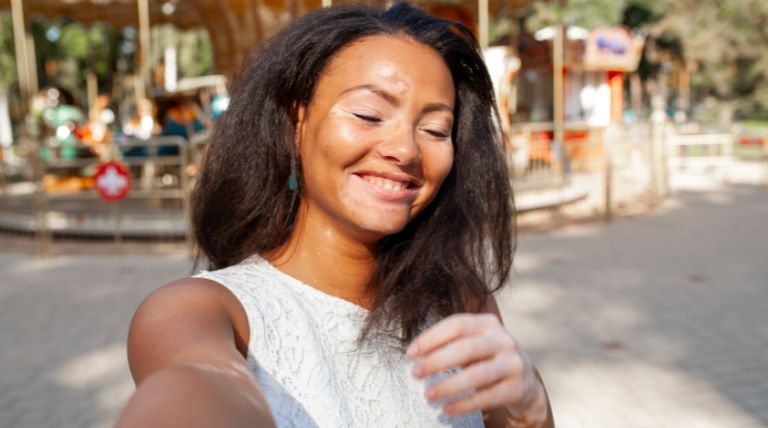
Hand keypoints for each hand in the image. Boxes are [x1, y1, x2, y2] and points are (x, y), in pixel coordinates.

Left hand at [407, 313, 541, 416]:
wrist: (524, 381)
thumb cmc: (486, 358)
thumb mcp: (473, 344)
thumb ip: (450, 343)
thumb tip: (416, 354)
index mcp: (488, 323)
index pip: (456, 324)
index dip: (431, 338)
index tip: (410, 353)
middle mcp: (503, 340)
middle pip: (466, 348)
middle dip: (437, 361)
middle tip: (415, 374)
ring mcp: (513, 364)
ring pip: (478, 374)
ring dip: (449, 386)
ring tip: (428, 395)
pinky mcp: (517, 388)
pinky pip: (487, 397)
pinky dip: (465, 404)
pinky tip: (447, 409)